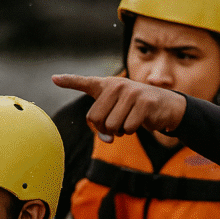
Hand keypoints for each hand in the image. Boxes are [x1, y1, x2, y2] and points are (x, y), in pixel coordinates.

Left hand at [51, 74, 186, 139]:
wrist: (165, 105)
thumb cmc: (135, 108)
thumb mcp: (117, 112)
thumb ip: (105, 124)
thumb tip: (105, 139)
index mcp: (106, 85)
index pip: (84, 82)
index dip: (69, 81)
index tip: (54, 78)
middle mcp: (116, 85)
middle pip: (95, 118)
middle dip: (106, 128)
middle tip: (118, 123)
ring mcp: (131, 92)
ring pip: (112, 126)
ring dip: (120, 131)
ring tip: (130, 120)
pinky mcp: (144, 102)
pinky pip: (128, 128)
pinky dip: (132, 131)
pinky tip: (140, 121)